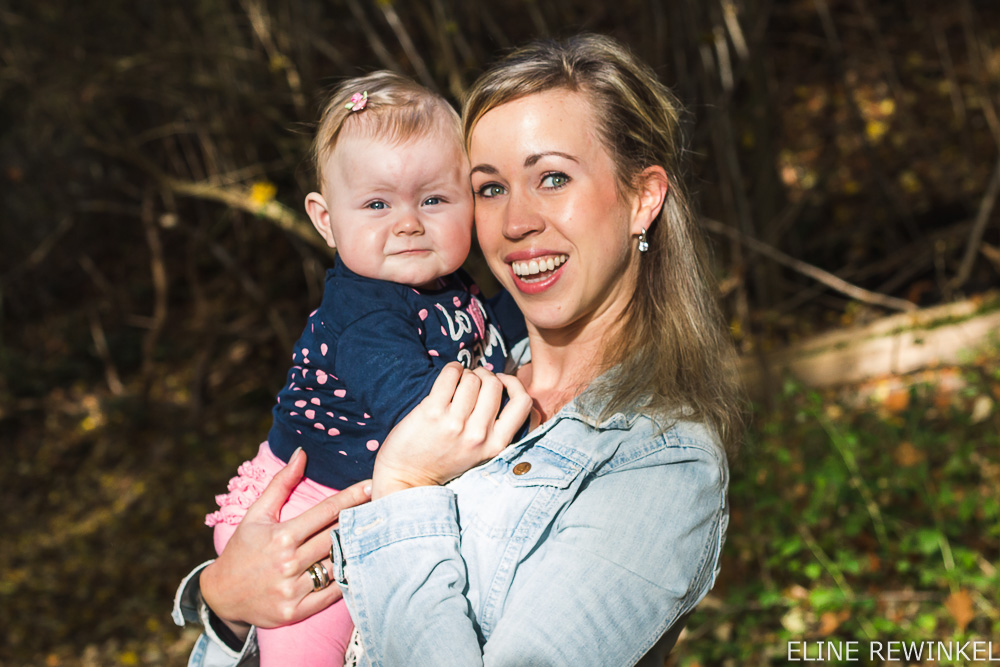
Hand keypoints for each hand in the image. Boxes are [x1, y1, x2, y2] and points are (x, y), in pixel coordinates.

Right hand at [200, 449, 370, 635]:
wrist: (220, 595)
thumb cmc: (242, 549)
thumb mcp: (256, 514)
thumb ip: (280, 483)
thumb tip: (301, 453)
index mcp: (281, 536)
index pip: (326, 512)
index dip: (352, 497)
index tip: (372, 485)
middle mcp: (288, 562)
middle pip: (336, 537)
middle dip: (360, 521)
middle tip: (384, 507)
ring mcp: (292, 589)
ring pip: (337, 565)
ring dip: (356, 551)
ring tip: (377, 537)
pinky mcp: (295, 612)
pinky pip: (331, 594)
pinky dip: (347, 581)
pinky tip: (361, 567)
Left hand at [371, 362, 531, 498]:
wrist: (407, 476)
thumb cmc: (444, 460)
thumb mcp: (480, 452)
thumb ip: (494, 427)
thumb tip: (501, 386)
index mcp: (496, 445)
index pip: (523, 403)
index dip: (513, 384)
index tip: (500, 382)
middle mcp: (478, 434)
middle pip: (494, 385)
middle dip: (485, 375)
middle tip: (474, 379)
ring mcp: (455, 423)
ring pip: (472, 379)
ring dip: (466, 373)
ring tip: (458, 380)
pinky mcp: (432, 412)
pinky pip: (450, 375)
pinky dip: (452, 369)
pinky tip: (449, 374)